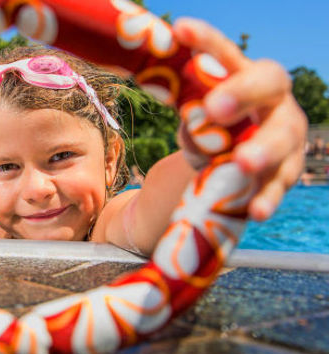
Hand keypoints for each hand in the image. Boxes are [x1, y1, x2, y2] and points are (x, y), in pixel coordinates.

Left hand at [174, 18, 307, 220]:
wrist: (230, 165)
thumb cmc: (212, 131)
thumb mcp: (197, 120)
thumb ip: (192, 116)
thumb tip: (185, 116)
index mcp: (243, 77)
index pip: (227, 53)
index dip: (207, 41)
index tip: (181, 29)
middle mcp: (271, 100)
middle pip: (270, 84)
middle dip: (243, 93)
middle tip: (214, 108)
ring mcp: (285, 134)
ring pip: (283, 137)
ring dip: (262, 150)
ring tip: (242, 162)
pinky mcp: (286, 170)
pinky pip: (280, 183)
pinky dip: (267, 197)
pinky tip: (256, 210)